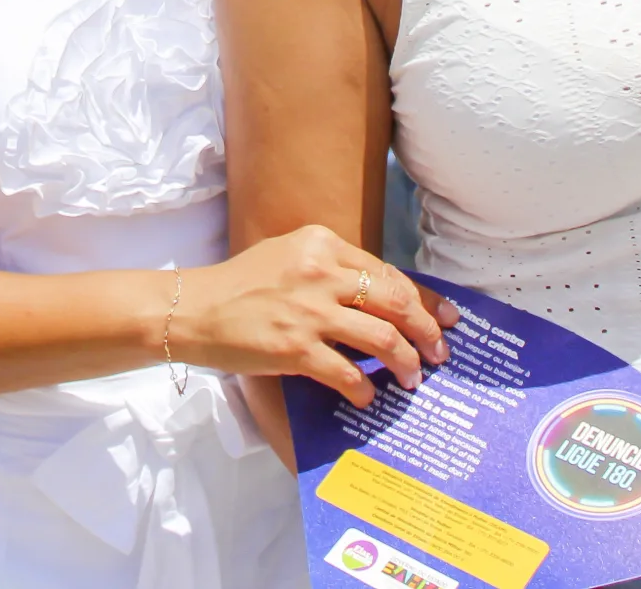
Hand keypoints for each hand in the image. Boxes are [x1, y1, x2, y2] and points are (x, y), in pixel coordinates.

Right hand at [175, 226, 457, 407]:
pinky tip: (365, 397)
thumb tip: (379, 299)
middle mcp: (319, 271)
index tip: (447, 318)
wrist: (193, 309)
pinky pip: (348, 373)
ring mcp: (308, 311)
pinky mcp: (294, 349)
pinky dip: (364, 389)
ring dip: (405, 362)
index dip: (424, 299)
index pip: (387, 273)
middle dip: (426, 331)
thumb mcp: (287, 256)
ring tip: (410, 378)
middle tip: (438, 353)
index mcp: (321, 243)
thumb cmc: (240, 285)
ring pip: (382, 338)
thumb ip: (330, 269)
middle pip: (395, 301)